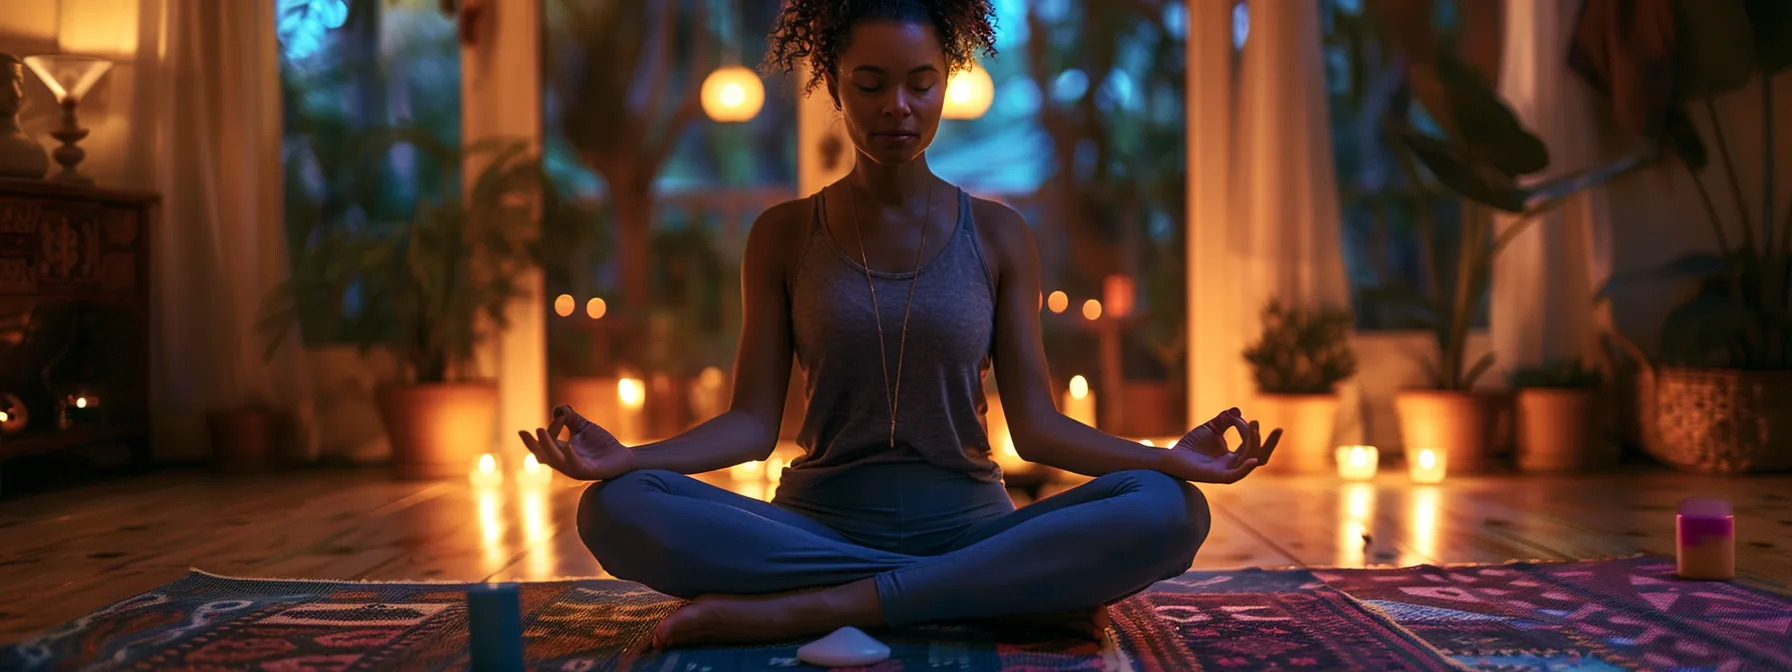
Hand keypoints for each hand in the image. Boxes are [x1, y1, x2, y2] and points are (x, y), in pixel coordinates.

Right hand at [517, 405, 636, 480]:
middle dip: (532, 444)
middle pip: (543, 456)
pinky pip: (575, 466)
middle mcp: (565, 462)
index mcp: (561, 452)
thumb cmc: (601, 443)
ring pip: (556, 460)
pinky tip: (569, 446)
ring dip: (547, 446)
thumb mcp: (583, 427)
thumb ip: (570, 417)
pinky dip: (570, 456)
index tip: (562, 415)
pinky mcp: (588, 472)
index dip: (552, 427)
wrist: (623, 456)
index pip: (548, 441)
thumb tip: (557, 408)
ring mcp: (575, 469)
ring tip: (539, 431)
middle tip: (522, 433)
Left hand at [1156, 408, 1281, 483]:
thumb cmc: (1191, 445)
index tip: (1244, 418)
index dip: (1251, 431)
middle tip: (1279, 430)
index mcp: (1234, 456)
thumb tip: (1238, 411)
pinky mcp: (1216, 477)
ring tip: (1254, 427)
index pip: (1252, 445)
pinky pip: (1235, 475)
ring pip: (1249, 460)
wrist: (1171, 456)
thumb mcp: (1211, 428)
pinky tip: (1253, 459)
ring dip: (1254, 444)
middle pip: (1259, 456)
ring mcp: (1226, 471)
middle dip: (1270, 443)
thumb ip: (1225, 420)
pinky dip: (1246, 468)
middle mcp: (1234, 465)